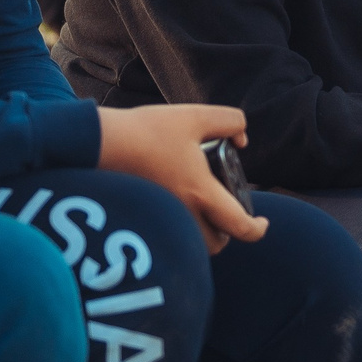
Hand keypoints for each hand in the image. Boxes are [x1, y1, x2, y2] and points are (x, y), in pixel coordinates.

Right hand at [97, 103, 266, 251]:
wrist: (99, 143)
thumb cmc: (147, 130)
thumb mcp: (195, 116)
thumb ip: (229, 121)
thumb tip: (242, 140)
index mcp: (201, 193)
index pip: (240, 227)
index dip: (258, 229)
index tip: (262, 222)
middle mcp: (183, 214)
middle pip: (215, 245)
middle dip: (227, 233)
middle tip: (226, 212)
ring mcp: (162, 220)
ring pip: (192, 245)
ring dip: (203, 234)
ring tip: (200, 208)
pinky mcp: (144, 220)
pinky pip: (171, 237)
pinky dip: (181, 229)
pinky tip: (175, 204)